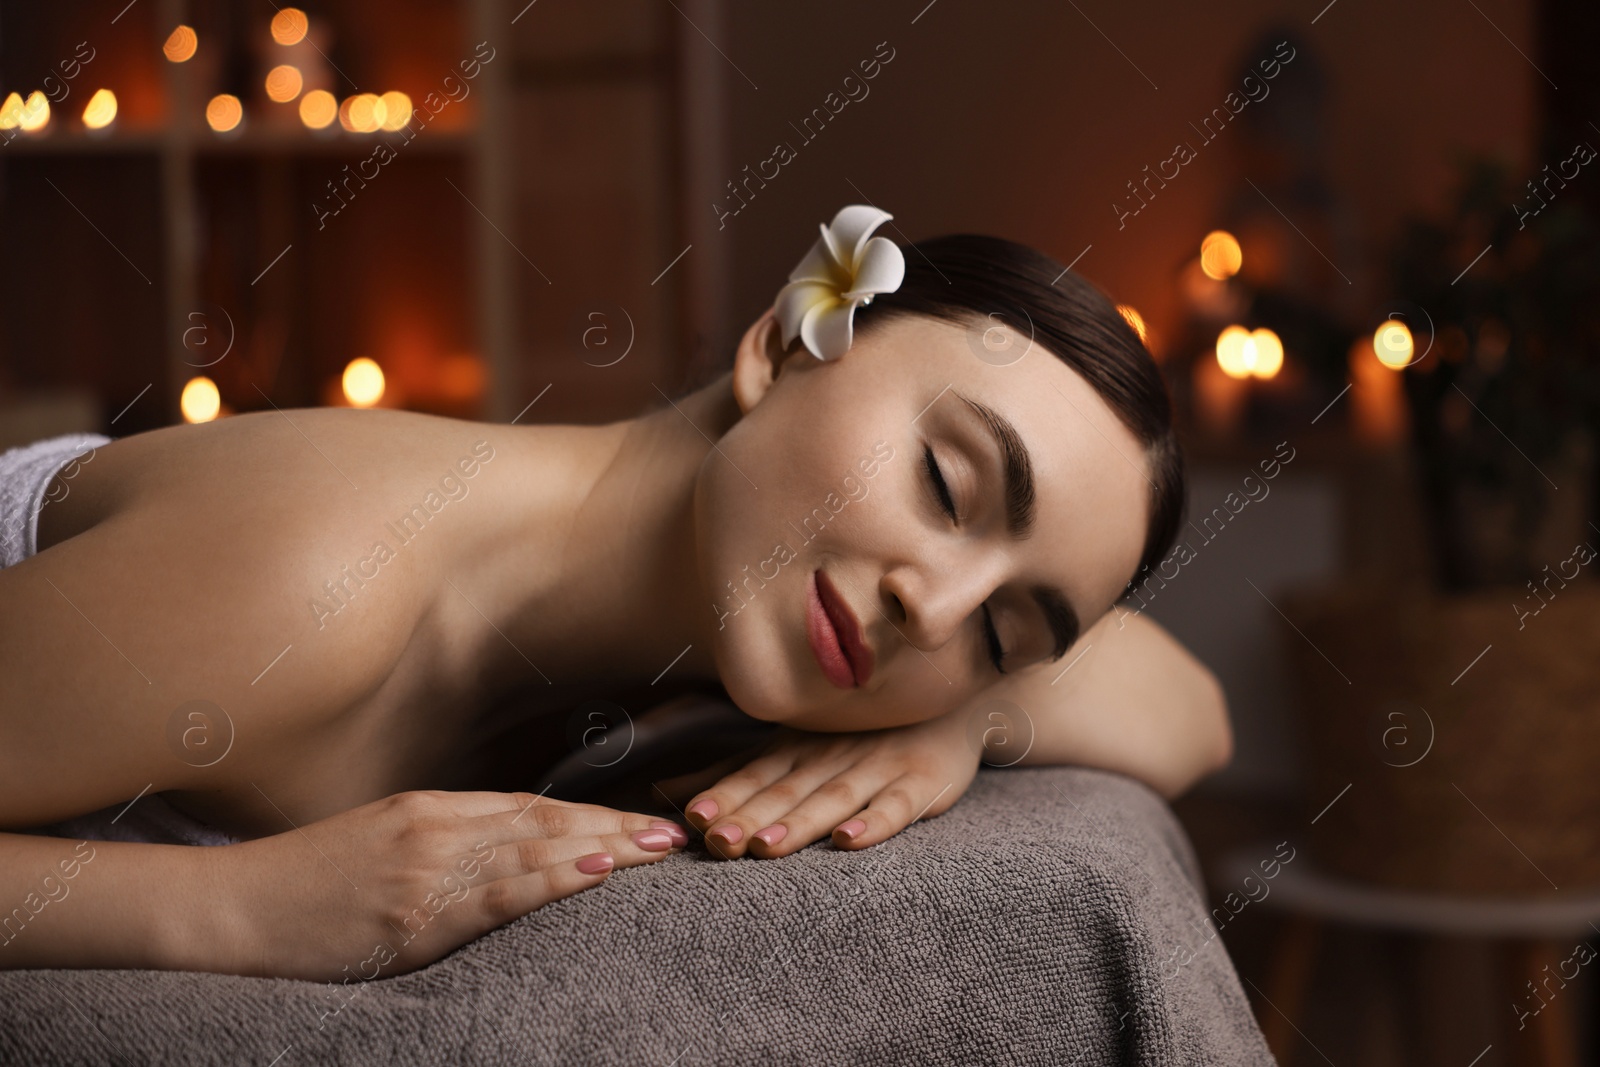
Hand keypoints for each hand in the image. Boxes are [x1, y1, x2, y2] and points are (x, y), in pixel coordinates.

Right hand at [222, 789, 688, 980]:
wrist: (227, 913)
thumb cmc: (299, 886)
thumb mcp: (374, 844)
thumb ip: (438, 842)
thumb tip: (504, 853)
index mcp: (428, 808)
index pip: (531, 806)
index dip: (592, 813)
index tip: (641, 820)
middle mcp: (435, 828)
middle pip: (545, 821)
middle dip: (616, 828)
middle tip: (678, 833)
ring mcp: (424, 869)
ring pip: (533, 849)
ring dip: (605, 850)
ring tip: (659, 851)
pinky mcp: (411, 915)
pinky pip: (495, 895)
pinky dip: (550, 880)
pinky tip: (594, 873)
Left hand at [682, 707, 980, 858]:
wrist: (948, 701)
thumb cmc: (856, 733)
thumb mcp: (792, 747)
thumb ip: (734, 773)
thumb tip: (664, 791)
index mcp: (798, 748)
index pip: (756, 775)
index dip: (726, 797)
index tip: (694, 821)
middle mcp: (832, 755)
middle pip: (787, 790)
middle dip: (751, 816)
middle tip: (718, 843)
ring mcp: (878, 766)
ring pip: (832, 798)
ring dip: (799, 822)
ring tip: (767, 847)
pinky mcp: (922, 781)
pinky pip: (898, 805)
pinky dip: (875, 821)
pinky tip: (850, 839)